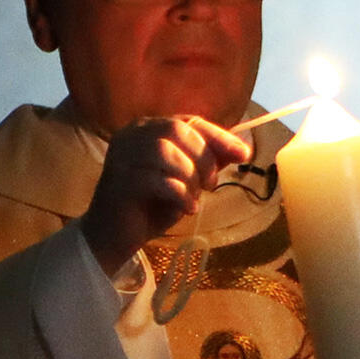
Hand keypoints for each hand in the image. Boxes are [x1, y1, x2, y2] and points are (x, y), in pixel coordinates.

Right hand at [80, 115, 249, 275]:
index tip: (244, 154)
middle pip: (177, 129)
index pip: (189, 121)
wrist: (115, 236)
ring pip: (166, 152)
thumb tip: (242, 149)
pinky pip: (158, 181)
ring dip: (189, 177)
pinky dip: (179, 195)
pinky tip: (186, 208)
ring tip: (192, 197)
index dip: (219, 137)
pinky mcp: (120, 182)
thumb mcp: (187, 179)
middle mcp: (131, 135)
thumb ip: (209, 161)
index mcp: (147, 128)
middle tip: (210, 185)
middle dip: (203, 157)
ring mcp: (121, 157)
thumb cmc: (152, 204)